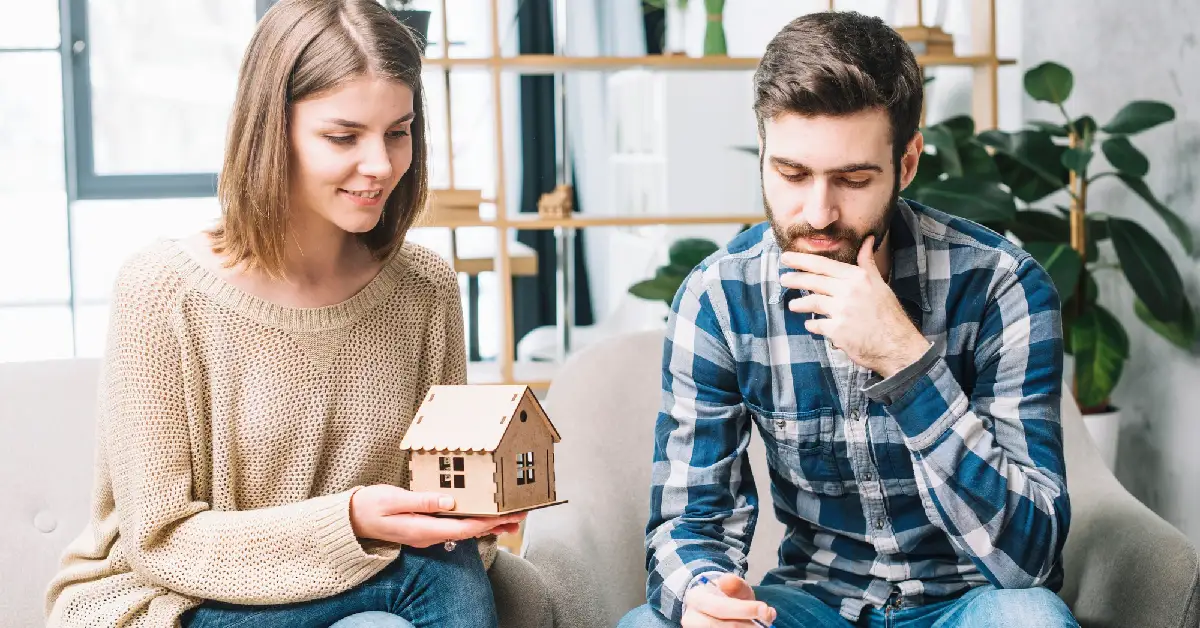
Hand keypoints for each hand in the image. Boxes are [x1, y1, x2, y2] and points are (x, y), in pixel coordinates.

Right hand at [349, 484, 525, 548]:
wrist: (352, 519)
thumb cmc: (371, 506)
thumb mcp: (395, 499)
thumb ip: (424, 501)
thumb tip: (450, 502)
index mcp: (424, 529)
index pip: (465, 527)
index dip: (489, 521)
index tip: (507, 514)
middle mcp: (430, 535)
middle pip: (470, 531)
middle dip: (496, 523)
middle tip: (520, 514)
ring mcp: (428, 533)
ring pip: (465, 530)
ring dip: (488, 524)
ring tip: (511, 519)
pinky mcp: (426, 527)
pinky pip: (455, 526)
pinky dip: (473, 520)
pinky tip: (483, 516)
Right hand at [681, 574, 775, 626]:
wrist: (712, 609)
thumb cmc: (724, 597)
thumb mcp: (731, 586)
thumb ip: (734, 584)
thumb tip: (729, 582)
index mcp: (696, 599)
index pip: (720, 607)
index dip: (744, 610)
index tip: (764, 609)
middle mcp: (691, 619)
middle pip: (720, 627)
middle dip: (747, 626)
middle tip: (765, 623)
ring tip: (759, 626)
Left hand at [781, 235, 930, 377]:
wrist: (898, 345)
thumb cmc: (889, 314)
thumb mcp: (880, 284)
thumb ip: (867, 263)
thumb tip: (868, 240)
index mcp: (858, 278)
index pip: (824, 265)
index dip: (802, 261)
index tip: (786, 258)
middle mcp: (849, 292)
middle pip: (814, 282)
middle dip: (795, 279)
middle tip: (783, 280)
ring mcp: (842, 312)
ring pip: (812, 302)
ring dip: (800, 304)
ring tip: (793, 305)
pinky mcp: (837, 331)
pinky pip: (817, 325)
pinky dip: (812, 324)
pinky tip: (810, 324)